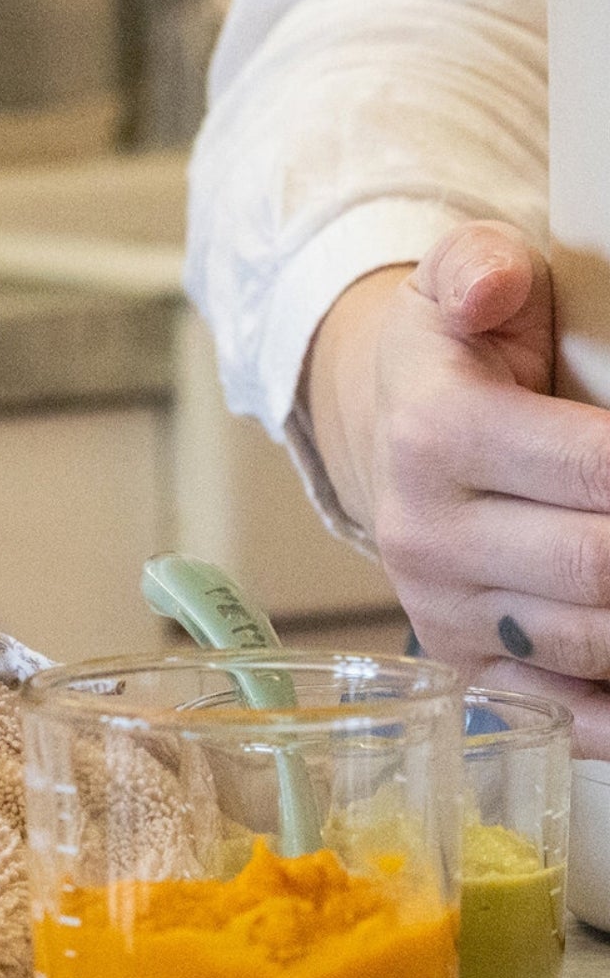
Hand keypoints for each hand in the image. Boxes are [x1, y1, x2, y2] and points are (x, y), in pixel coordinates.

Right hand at [307, 219, 609, 753]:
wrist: (388, 426)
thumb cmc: (457, 354)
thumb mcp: (460, 281)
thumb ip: (478, 265)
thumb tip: (496, 286)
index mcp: (435, 435)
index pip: (598, 472)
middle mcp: (426, 534)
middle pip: (602, 567)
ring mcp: (442, 609)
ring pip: (594, 641)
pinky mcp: (464, 662)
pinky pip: (557, 711)